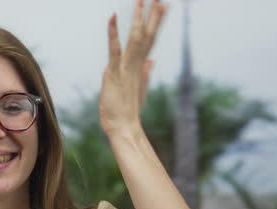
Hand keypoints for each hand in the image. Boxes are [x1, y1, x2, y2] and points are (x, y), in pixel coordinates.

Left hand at [99, 0, 166, 136]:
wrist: (123, 128)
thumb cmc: (127, 111)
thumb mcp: (137, 89)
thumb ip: (145, 73)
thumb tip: (152, 61)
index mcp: (140, 66)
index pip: (150, 39)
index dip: (156, 22)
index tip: (163, 5)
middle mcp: (136, 64)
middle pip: (147, 35)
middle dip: (152, 15)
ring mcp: (126, 68)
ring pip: (135, 38)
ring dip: (138, 18)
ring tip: (143, 0)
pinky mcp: (115, 72)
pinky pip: (114, 49)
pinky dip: (113, 33)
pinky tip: (113, 17)